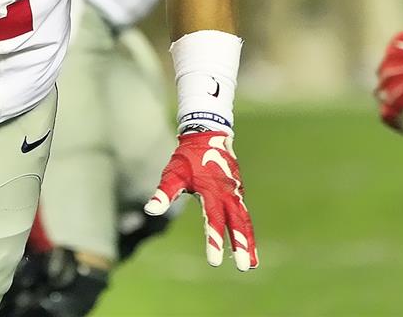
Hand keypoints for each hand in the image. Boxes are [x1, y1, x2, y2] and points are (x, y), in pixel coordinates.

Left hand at [145, 131, 257, 270]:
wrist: (208, 135)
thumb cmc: (187, 157)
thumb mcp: (173, 174)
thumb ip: (164, 193)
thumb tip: (150, 210)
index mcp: (211, 191)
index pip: (214, 221)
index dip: (214, 241)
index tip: (215, 262)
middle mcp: (227, 194)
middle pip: (237, 224)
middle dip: (242, 246)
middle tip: (246, 268)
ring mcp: (235, 193)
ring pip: (244, 221)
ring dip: (248, 242)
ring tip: (252, 264)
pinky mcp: (237, 192)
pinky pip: (244, 214)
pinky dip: (247, 230)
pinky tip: (248, 243)